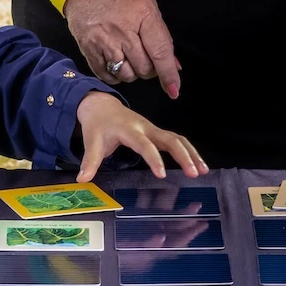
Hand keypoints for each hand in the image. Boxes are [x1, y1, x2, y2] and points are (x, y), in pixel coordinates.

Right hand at [63, 0, 180, 97]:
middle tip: (147, 56)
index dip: (169, 75)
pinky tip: (117, 63)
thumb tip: (173, 64)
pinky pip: (106, 75)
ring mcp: (103, 41)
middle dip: (151, 69)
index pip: (160, 52)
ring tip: (130, 57)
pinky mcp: (87, 49)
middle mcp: (122, 30)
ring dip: (133, 72)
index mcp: (142, 14)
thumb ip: (160, 35)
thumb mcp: (147, 3)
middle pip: (144, 68)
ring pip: (126, 75)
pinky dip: (115, 75)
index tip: (174, 90)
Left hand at [74, 91, 207, 183]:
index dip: (153, 158)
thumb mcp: (91, 141)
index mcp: (129, 130)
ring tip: (202, 170)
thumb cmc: (98, 125)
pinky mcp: (157, 133)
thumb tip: (83, 179)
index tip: (161, 174)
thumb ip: (89, 161)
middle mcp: (146, 128)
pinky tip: (198, 164)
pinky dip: (189, 151)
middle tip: (194, 173)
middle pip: (170, 139)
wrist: (102, 106)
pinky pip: (177, 140)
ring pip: (177, 139)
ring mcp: (153, 129)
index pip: (144, 145)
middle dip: (183, 155)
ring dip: (191, 153)